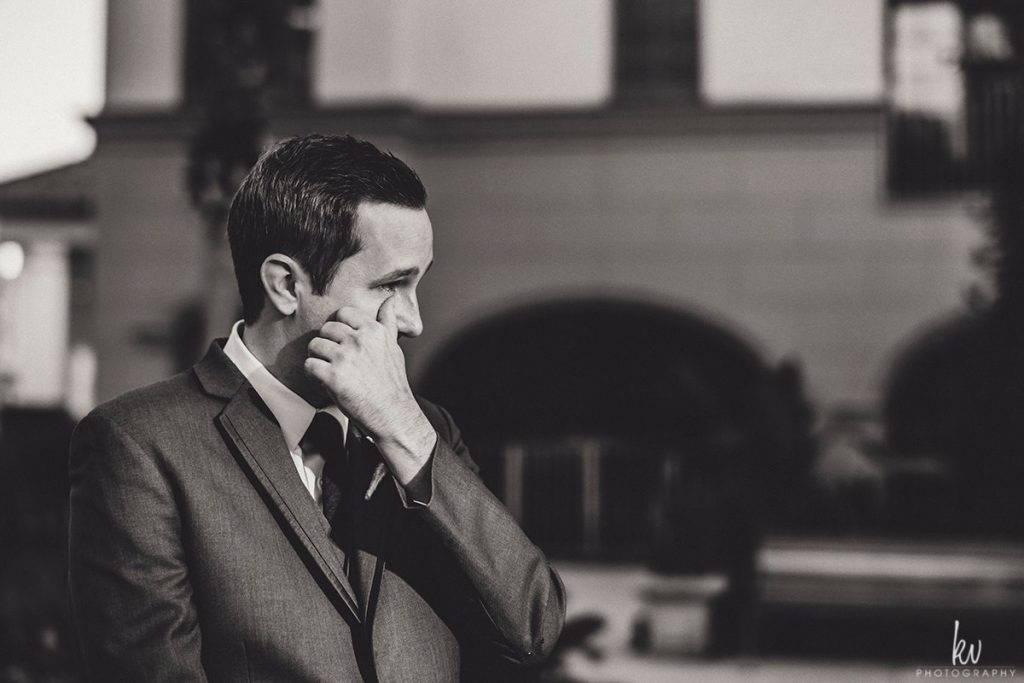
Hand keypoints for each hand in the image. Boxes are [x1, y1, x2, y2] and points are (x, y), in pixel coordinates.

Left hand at [304, 297, 435, 483]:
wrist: (393, 414)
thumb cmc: (392, 382)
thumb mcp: (394, 347)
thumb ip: (387, 322)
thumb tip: (390, 298)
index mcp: (374, 331)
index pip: (343, 313)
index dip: (340, 329)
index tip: (345, 345)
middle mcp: (360, 340)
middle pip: (326, 329)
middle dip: (327, 345)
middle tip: (337, 362)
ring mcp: (346, 357)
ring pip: (314, 346)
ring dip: (318, 359)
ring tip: (331, 372)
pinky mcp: (333, 376)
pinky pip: (309, 365)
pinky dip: (313, 375)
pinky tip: (325, 382)